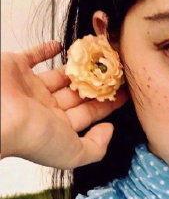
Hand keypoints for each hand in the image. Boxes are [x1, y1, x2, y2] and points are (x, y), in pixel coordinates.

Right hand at [1, 40, 128, 167]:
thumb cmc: (34, 137)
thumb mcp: (74, 153)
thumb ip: (96, 146)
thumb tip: (109, 130)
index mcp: (57, 127)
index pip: (88, 114)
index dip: (107, 104)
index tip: (124, 92)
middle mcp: (43, 108)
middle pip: (75, 94)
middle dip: (94, 84)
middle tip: (114, 70)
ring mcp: (29, 88)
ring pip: (58, 76)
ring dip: (76, 68)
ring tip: (95, 57)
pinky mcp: (15, 68)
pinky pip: (33, 56)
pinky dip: (46, 50)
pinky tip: (63, 45)